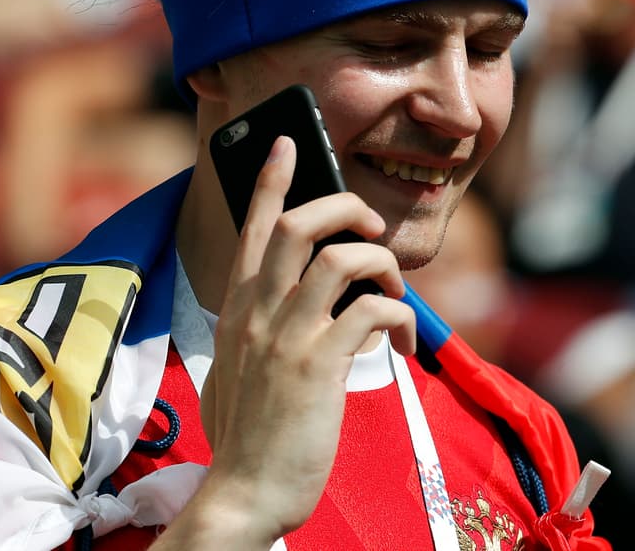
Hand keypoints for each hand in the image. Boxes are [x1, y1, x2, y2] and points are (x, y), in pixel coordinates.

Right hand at [157, 136, 416, 548]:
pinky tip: (400, 339)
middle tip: (371, 225)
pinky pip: (371, 311)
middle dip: (347, 207)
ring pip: (342, 258)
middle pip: (301, 225)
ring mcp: (286, 336)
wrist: (244, 491)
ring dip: (382, 264)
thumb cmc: (246, 435)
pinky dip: (398, 316)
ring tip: (396, 291)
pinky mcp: (319, 365)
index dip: (273, 179)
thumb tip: (285, 310)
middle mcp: (257, 312)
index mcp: (237, 309)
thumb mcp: (234, 369)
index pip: (254, 228)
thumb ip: (252, 331)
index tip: (287, 143)